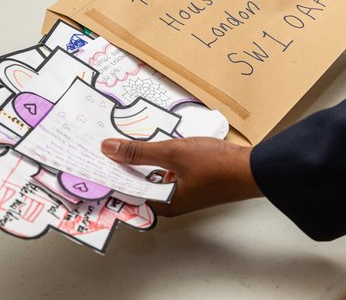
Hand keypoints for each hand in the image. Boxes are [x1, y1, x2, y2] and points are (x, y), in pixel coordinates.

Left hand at [101, 137, 261, 215]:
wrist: (251, 167)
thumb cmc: (216, 165)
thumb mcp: (173, 153)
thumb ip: (139, 152)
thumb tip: (108, 149)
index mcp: (163, 204)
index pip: (125, 192)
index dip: (109, 174)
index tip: (94, 158)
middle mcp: (170, 203)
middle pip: (137, 184)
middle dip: (124, 164)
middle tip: (105, 145)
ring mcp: (182, 193)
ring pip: (152, 176)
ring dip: (141, 160)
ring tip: (126, 141)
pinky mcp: (192, 183)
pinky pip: (166, 172)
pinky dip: (158, 159)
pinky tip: (156, 144)